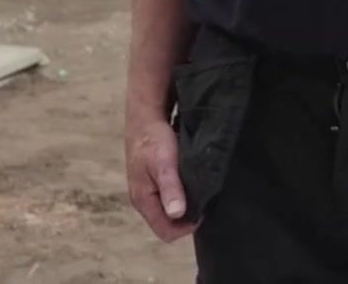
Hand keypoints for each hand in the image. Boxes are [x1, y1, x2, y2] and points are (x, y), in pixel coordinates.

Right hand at [125, 115, 194, 241]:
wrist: (145, 115)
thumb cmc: (153, 139)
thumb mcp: (164, 163)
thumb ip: (170, 188)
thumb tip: (177, 214)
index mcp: (142, 200)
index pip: (165, 231)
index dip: (185, 228)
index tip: (202, 212)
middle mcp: (143, 199)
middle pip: (166, 223)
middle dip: (186, 218)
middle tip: (204, 202)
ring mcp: (147, 190)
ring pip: (168, 210)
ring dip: (184, 205)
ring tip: (200, 193)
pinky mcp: (153, 180)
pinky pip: (168, 197)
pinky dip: (181, 195)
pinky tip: (192, 184)